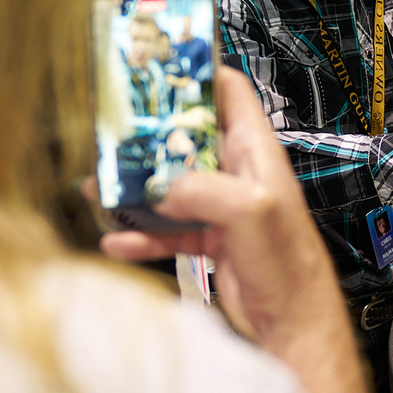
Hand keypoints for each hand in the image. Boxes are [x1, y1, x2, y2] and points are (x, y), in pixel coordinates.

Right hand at [101, 66, 337, 346]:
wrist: (293, 325)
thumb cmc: (290, 267)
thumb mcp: (251, 212)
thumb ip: (204, 190)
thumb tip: (161, 187)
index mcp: (256, 154)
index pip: (230, 95)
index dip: (199, 75)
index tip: (160, 67)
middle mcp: (240, 176)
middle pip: (189, 140)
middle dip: (150, 137)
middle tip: (111, 134)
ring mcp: (224, 209)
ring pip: (172, 187)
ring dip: (137, 189)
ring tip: (100, 188)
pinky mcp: (212, 242)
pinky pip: (169, 231)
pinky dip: (143, 234)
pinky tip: (117, 240)